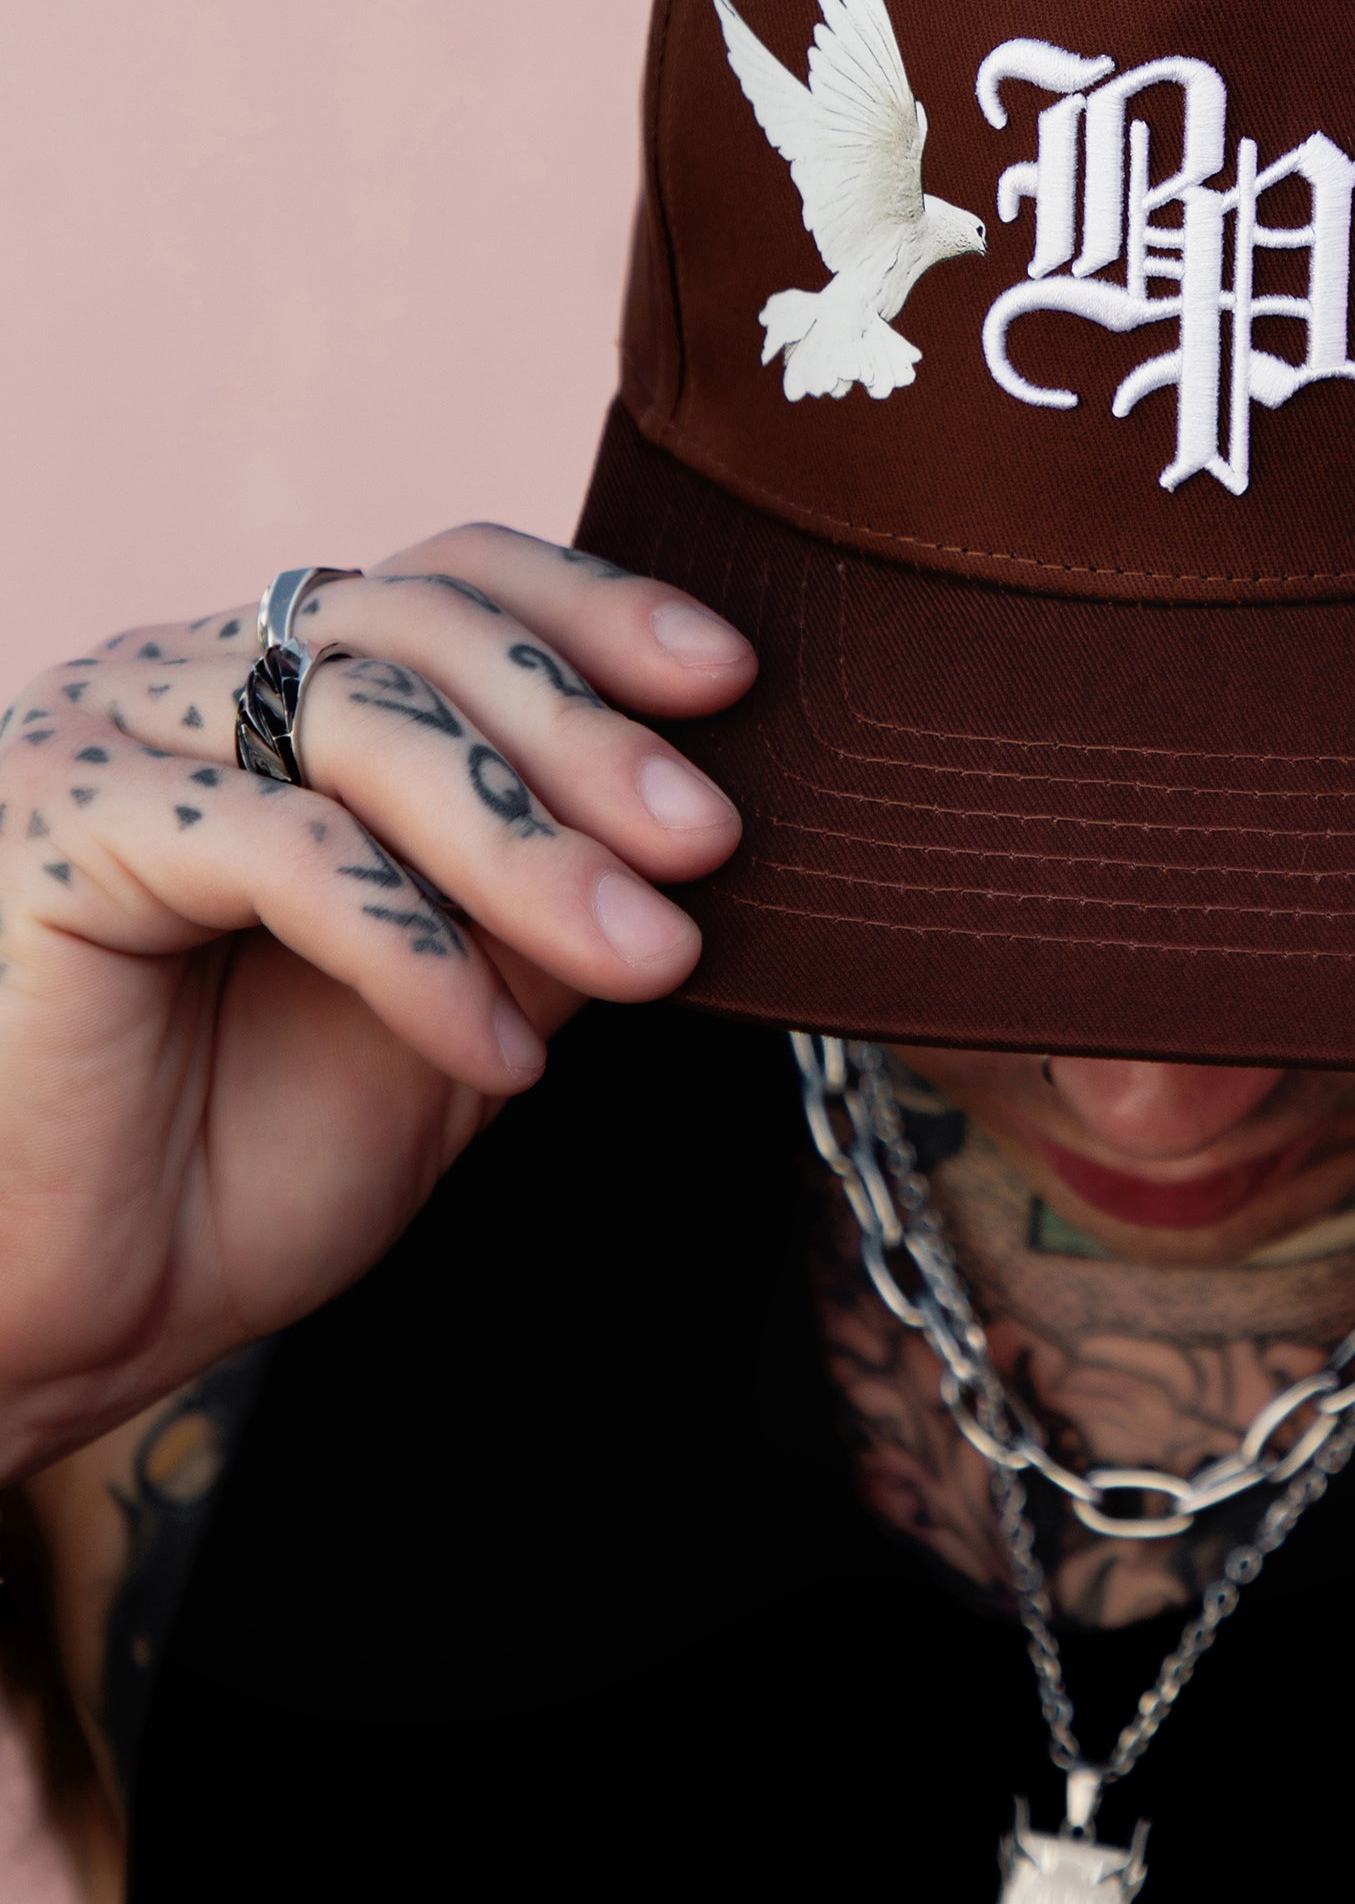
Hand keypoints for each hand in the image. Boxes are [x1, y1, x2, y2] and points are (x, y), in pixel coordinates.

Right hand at [0, 529, 753, 1480]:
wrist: (56, 1325)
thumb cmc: (235, 1166)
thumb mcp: (459, 1011)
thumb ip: (552, 894)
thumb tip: (704, 807)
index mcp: (271, 687)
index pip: (451, 578)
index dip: (596, 608)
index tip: (737, 681)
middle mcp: (185, 678)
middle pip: (423, 629)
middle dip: (589, 733)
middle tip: (713, 839)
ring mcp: (112, 733)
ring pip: (364, 724)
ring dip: (529, 843)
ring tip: (652, 955)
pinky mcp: (64, 823)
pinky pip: (283, 847)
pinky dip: (414, 944)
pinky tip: (501, 1053)